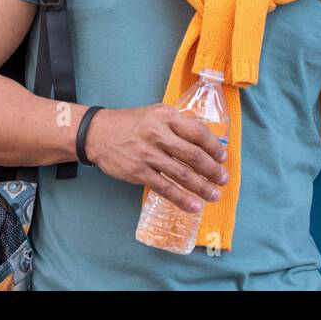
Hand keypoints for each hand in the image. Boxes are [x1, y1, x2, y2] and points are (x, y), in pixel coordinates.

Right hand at [84, 105, 228, 212]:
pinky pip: (165, 188)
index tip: (222, 158)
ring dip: (202, 187)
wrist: (97, 133)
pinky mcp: (138, 171)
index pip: (197, 132)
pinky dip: (181, 199)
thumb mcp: (156, 114)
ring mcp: (147, 154)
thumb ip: (178, 125)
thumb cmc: (131, 124)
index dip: (214, 147)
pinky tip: (193, 205)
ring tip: (213, 195)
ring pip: (182, 174)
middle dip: (212, 170)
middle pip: (193, 155)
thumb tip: (206, 142)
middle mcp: (157, 133)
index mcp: (166, 116)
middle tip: (223, 179)